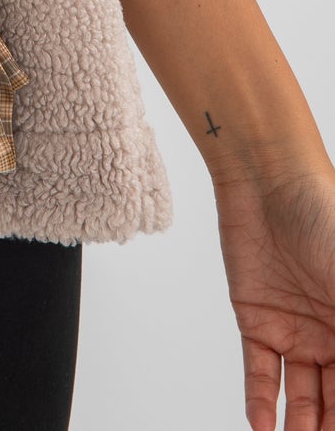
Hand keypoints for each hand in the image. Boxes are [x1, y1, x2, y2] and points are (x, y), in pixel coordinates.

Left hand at [214, 159, 334, 428]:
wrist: (269, 178)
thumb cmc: (324, 216)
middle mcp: (331, 334)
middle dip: (329, 426)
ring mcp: (295, 330)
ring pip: (301, 396)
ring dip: (300, 427)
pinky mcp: (256, 319)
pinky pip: (260, 373)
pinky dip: (261, 403)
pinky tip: (264, 429)